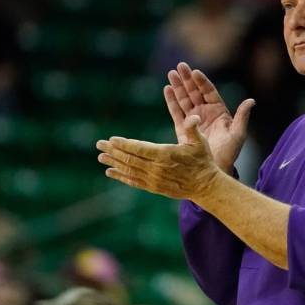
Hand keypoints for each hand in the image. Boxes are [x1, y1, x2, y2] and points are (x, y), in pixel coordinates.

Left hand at [97, 115, 218, 200]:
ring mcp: (154, 180)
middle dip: (113, 151)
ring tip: (101, 157)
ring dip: (114, 163)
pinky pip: (133, 181)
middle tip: (99, 144)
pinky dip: (121, 176)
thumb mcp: (200, 142)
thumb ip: (193, 129)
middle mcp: (156, 168)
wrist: (205, 185)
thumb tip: (194, 117)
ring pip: (129, 170)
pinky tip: (110, 172)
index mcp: (165, 155)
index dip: (124, 144)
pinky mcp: (154, 188)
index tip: (111, 139)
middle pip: (130, 159)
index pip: (139, 148)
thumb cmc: (202, 161)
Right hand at [165, 62, 254, 172]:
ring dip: (178, 86)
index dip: (202, 82)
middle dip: (187, 79)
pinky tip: (167, 89)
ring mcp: (194, 120)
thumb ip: (242, 117)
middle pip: (195, 92)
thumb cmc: (229, 153)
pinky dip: (171, 101)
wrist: (214, 169)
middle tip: (180, 66)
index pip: (209, 92)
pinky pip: (176, 112)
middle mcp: (205, 113)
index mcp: (218, 112)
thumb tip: (251, 100)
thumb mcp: (238, 134)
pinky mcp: (183, 129)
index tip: (195, 72)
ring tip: (171, 73)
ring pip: (184, 99)